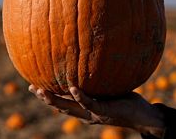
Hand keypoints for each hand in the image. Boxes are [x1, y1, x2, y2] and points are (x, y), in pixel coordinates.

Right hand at [28, 85, 164, 137]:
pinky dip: (80, 96)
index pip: (63, 101)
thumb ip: (101, 79)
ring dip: (54, 100)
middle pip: (60, 106)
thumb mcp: (111, 88)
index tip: (34, 85)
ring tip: (42, 91)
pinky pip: (89, 104)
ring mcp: (94, 114)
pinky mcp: (104, 112)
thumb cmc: (129, 101)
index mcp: (86, 108)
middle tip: (31, 87)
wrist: (144, 117)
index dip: (48, 95)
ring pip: (69, 108)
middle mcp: (86, 113)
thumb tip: (96, 57)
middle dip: (45, 98)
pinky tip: (72, 87)